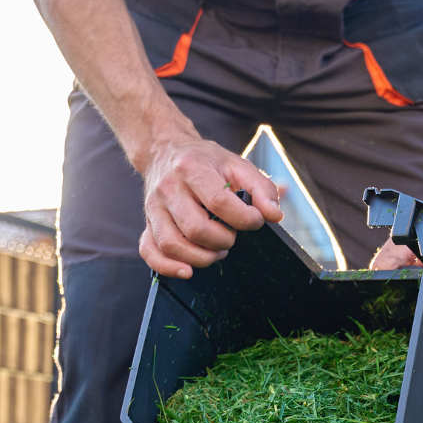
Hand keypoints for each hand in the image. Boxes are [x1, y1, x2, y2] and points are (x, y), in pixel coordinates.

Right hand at [137, 131, 284, 278]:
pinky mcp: (147, 223)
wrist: (165, 151)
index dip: (244, 219)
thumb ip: (261, 188)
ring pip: (172, 244)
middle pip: (196, 228)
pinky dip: (167, 267)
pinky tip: (187, 271)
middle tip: (232, 235)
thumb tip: (274, 216)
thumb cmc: (206, 161)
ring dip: (201, 257)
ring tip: (217, 251)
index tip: (255, 220)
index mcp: (192, 168)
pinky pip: (150, 251)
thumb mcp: (237, 164)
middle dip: (223, 241)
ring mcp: (154, 208)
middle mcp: (168, 188)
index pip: (219, 202)